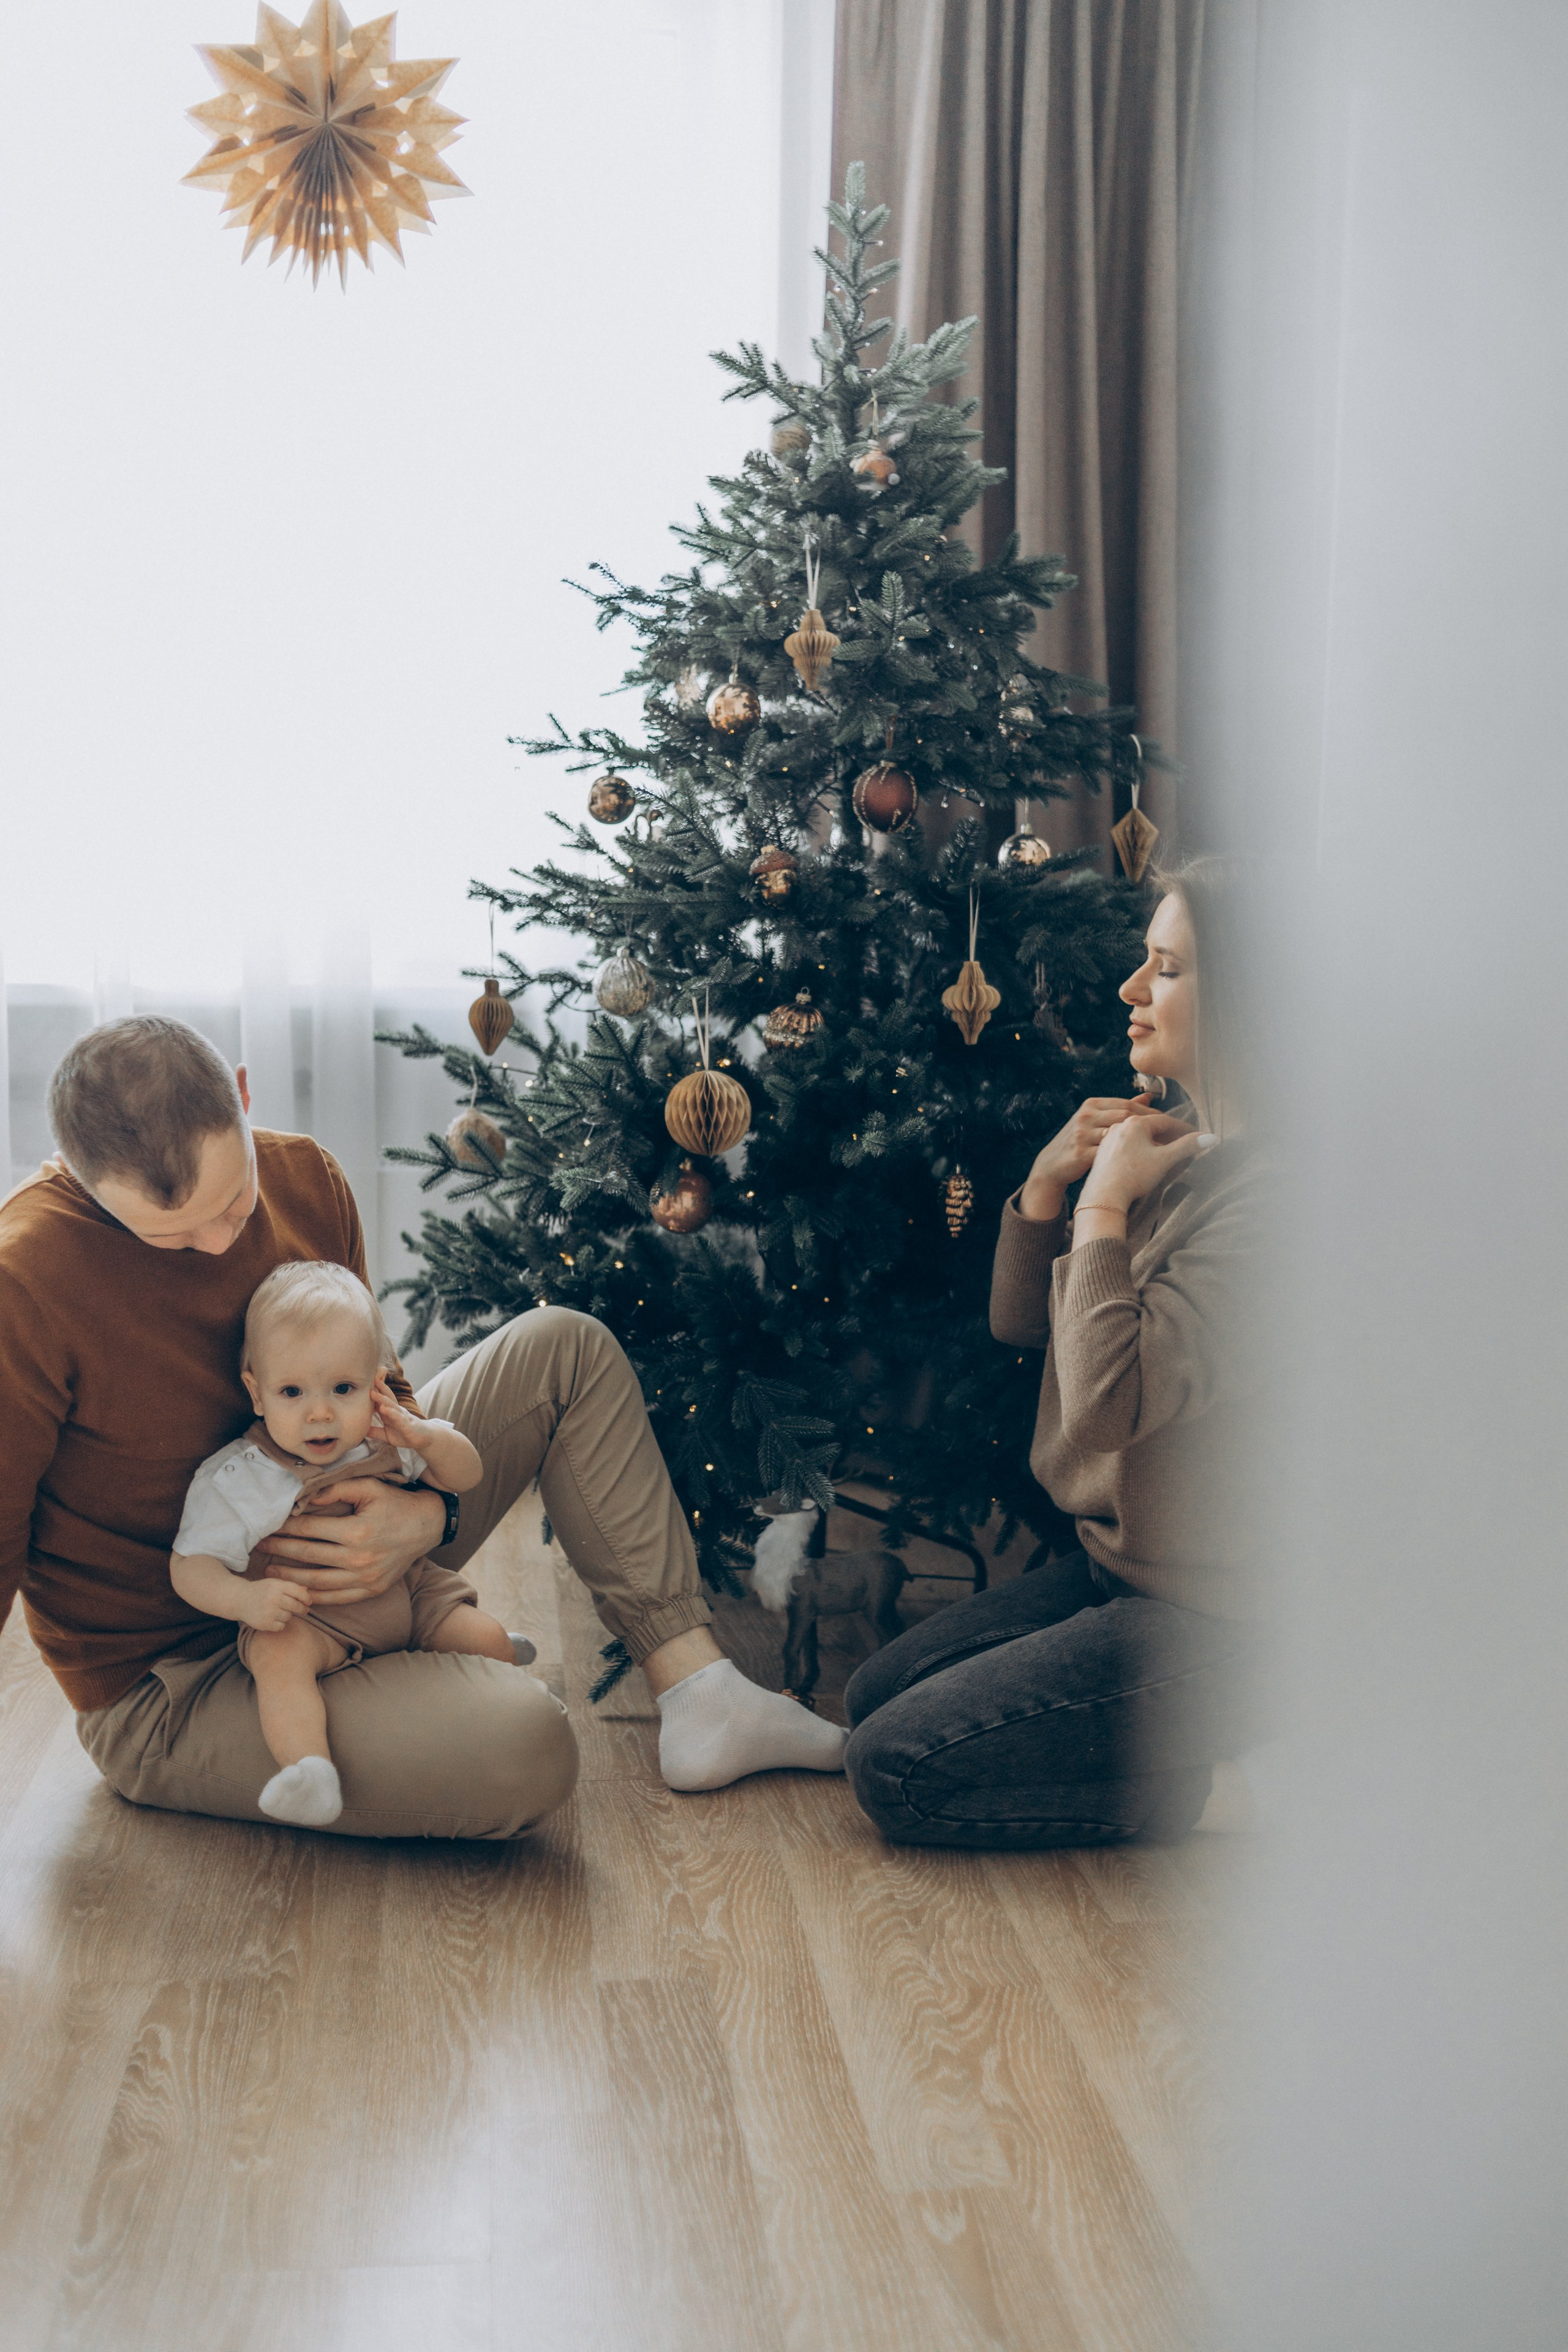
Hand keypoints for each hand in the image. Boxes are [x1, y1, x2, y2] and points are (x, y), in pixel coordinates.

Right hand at [233, 1577, 311, 1632]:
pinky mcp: (264, 1623)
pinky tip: (272, 1618)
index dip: (306, 1598)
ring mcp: (268, 1611)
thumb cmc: (261, 1591)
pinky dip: (279, 1624)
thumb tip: (307, 1592)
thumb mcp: (274, 1584)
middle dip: (302, 1609)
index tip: (309, 1602)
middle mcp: (273, 1598)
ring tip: (278, 1611)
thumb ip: (291, 1587)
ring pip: (289, 1617)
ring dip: (287, 1615)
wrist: (240, 1600)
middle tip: (304, 1610)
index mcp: (277, 1586)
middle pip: (296, 1606)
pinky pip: (281, 1626)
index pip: (298, 1592)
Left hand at [255, 1478, 445, 1603]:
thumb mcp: (369, 1487)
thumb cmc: (395, 1503)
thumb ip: (336, 1489)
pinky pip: (336, 1598)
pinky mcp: (371, 1590)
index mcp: (356, 1531)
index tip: (269, 1525)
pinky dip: (314, 1597)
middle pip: (308, 1556)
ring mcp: (365, 1579)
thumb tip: (305, 1498)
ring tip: (270, 1572)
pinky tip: (297, 1591)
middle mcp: (359, 1558)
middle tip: (259, 1547)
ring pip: (317, 1582)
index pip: (310, 1529)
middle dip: (280, 1551)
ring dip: (290, 1577)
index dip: (286, 1527)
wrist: (427, 1526)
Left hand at [369, 1374, 421, 1448]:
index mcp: (390, 1412)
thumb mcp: (386, 1434)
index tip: (363, 1382)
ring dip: (382, 1398)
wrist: (423, 1440)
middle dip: (378, 1387)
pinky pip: (398, 1418)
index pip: (381, 1399)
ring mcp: (402, 1417)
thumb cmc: (404, 1434)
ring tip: (372, 1392)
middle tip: (369, 1378)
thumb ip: (375, 1431)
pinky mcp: (407, 1425)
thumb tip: (361, 1430)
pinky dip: (391, 1413)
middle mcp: (396, 1411)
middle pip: (386, 1397)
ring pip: (392, 1405)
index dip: (373, 1391)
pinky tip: (384, 1409)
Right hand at [1018, 1096, 1162, 1220]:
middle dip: (1152, 1126)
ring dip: (1144, 1143)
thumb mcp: (1096, 1121)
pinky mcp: (1080, 1153)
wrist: (1051, 1165)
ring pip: (1120, 1135)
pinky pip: (1110, 1155)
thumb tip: (1148, 1097)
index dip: (1152, 1114)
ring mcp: (1082, 1134)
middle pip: (1126, 1117)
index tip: (1172, 1122)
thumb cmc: (1080, 1142)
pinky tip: (1145, 1165)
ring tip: (1166, 1149)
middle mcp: (1086, 1116)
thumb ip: (1121, 1109)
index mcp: (1092, 1104)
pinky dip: (1129, 1160)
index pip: (1128, 1105)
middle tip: (1174, 1134)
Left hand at [1076, 1112, 1207, 1215]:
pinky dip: (1138, 1148)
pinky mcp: (1103, 1151)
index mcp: (1135, 1123)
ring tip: (1166, 1152)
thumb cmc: (1134, 1176)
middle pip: (1151, 1127)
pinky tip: (1143, 1159)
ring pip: (1137, 1136)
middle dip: (1169, 1135)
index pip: (1166, 1121)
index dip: (1183, 1128)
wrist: (1104, 1196)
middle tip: (1183, 1143)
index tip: (1195, 1135)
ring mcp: (1109, 1138)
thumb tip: (1210, 1137)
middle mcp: (1120, 1125)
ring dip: (1153, 1141)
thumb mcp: (1165, 1159)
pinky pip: (1126, 1144)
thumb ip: (1187, 1146)